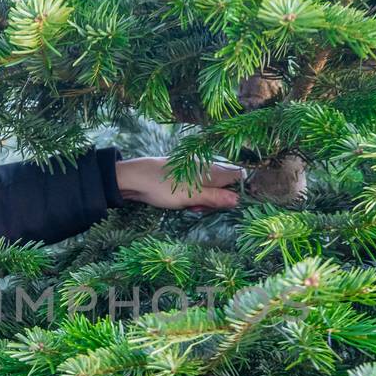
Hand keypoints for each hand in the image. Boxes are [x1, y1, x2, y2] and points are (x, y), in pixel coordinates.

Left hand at [115, 157, 245, 210]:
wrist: (133, 178)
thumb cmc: (162, 187)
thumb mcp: (190, 196)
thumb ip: (215, 198)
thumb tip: (238, 200)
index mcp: (213, 170)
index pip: (240, 175)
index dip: (242, 190)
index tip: (233, 205)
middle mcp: (207, 167)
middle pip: (226, 184)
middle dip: (219, 200)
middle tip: (202, 208)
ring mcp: (195, 170)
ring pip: (212, 187)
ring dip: (205, 200)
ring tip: (190, 206)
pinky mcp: (185, 175)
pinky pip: (198, 187)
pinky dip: (195, 196)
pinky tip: (184, 202)